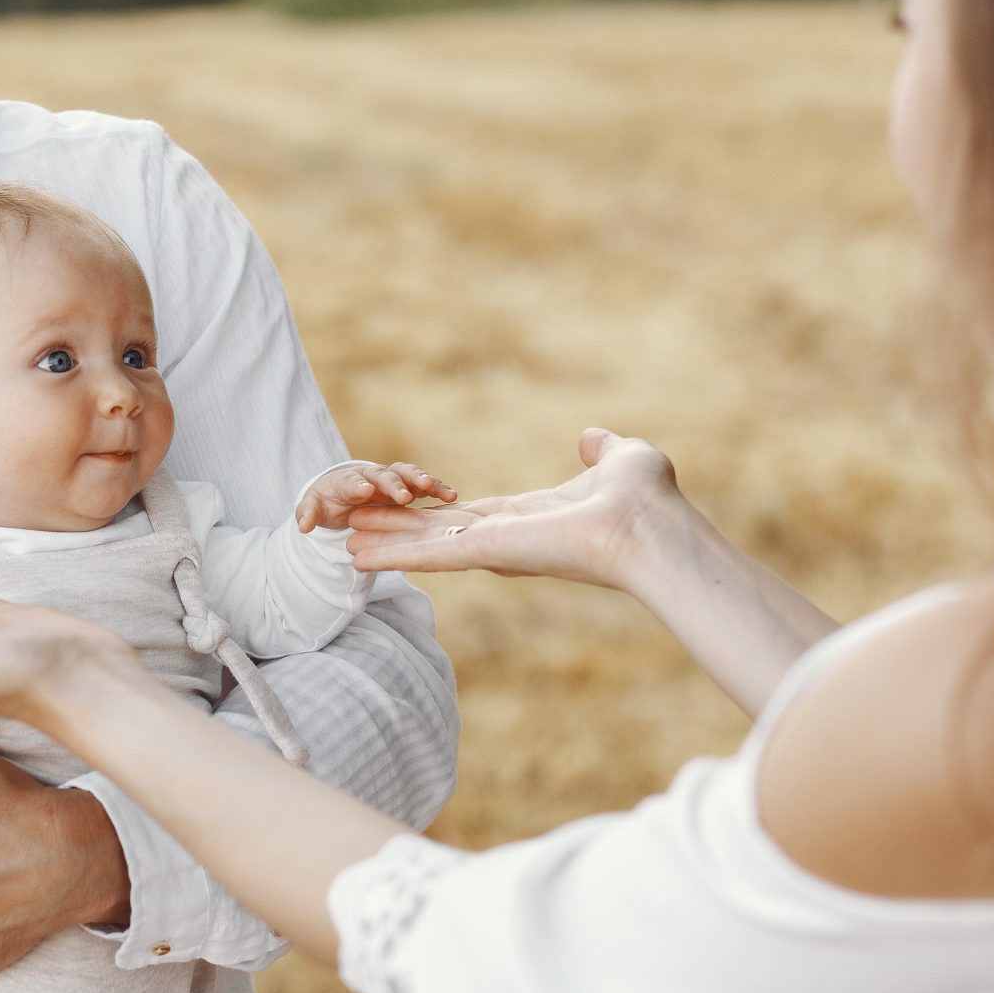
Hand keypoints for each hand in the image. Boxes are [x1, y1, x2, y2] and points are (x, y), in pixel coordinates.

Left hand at [295, 461, 455, 531]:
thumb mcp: (315, 508)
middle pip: (384, 475)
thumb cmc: (329, 501)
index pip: (353, 481)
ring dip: (419, 479)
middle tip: (403, 496)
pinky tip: (451, 496)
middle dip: (393, 484)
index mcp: (348, 481)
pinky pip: (425, 484)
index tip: (365, 490)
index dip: (359, 485)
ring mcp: (393, 478)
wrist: (343, 493)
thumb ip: (309, 514)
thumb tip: (303, 525)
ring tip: (432, 488)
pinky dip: (437, 487)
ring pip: (407, 474)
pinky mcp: (409, 486)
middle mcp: (373, 475)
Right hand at [344, 427, 685, 591]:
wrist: (651, 527)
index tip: (407, 505)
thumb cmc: (647, 500)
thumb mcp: (621, 459)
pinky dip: (391, 553)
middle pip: (439, 532)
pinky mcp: (488, 552)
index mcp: (533, 518)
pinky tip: (357, 554)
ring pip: (426, 545)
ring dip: (384, 541)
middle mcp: (508, 538)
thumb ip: (602, 449)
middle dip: (397, 528)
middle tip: (355, 524)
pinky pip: (430, 555)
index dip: (436, 511)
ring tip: (342, 540)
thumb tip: (593, 438)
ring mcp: (495, 548)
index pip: (473, 515)